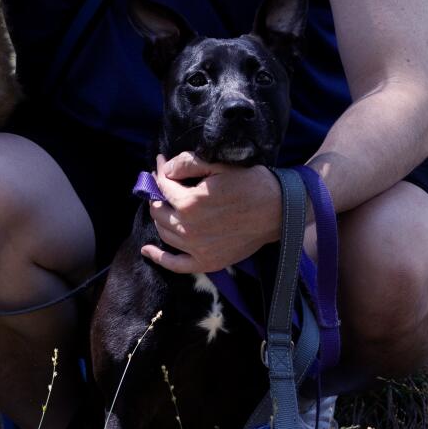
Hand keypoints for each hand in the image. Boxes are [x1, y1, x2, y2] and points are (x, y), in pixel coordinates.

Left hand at [138, 152, 283, 274]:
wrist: (279, 210)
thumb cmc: (251, 183)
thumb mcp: (218, 164)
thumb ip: (186, 163)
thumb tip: (163, 168)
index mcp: (189, 202)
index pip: (162, 186)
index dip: (159, 172)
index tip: (160, 164)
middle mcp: (188, 228)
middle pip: (158, 210)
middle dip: (157, 195)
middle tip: (163, 185)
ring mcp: (196, 248)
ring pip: (163, 232)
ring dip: (160, 217)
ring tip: (164, 206)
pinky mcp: (207, 262)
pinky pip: (175, 264)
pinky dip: (158, 257)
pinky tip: (148, 250)